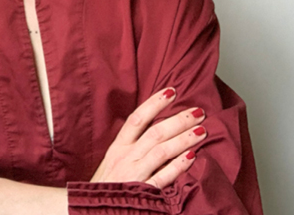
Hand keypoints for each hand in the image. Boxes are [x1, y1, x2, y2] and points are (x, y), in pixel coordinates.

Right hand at [90, 88, 206, 188]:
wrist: (91, 210)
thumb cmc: (105, 188)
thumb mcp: (112, 162)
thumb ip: (129, 148)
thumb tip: (151, 129)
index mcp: (117, 147)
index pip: (137, 118)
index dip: (154, 103)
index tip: (171, 91)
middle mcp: (125, 157)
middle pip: (155, 132)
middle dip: (178, 120)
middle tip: (198, 111)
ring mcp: (133, 174)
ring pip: (161, 151)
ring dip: (183, 139)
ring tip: (202, 130)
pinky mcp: (141, 192)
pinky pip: (163, 177)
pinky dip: (178, 166)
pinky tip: (193, 157)